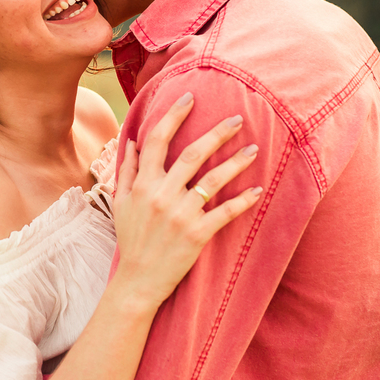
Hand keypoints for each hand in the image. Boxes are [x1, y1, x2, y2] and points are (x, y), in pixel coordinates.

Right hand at [110, 92, 261, 312]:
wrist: (138, 281)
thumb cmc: (131, 239)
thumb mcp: (122, 202)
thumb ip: (129, 170)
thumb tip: (132, 140)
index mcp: (143, 184)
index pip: (158, 141)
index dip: (173, 116)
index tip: (190, 98)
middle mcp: (162, 195)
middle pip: (193, 154)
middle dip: (217, 133)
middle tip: (237, 118)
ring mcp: (180, 215)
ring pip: (213, 180)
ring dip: (236, 162)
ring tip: (254, 148)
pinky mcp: (197, 234)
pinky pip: (225, 212)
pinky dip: (243, 200)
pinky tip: (257, 190)